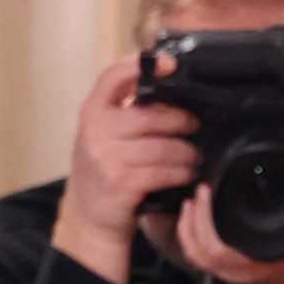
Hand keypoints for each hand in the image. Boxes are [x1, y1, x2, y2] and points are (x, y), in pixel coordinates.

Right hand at [51, 53, 201, 283]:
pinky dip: (181, 172)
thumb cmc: (102, 173)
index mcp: (91, 112)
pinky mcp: (122, 183)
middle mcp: (96, 130)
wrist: (88, 219)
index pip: (113, 76)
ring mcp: (107, 157)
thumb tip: (164, 90)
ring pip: (162, 147)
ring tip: (195, 155)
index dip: (141, 66)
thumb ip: (122, 113)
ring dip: (186, 152)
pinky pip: (163, 172)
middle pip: (149, 115)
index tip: (169, 64)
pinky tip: (188, 173)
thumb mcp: (101, 136)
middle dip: (179, 120)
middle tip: (195, 125)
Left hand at [173, 182, 283, 283]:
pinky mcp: (225, 268)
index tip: (207, 189)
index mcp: (259, 260)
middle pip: (203, 251)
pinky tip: (190, 215)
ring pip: (197, 255)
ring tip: (191, 201)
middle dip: (195, 218)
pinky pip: (198, 256)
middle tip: (199, 190)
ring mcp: (231, 271)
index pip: (220, 248)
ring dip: (188, 226)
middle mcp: (242, 269)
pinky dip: (188, 235)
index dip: (205, 220)